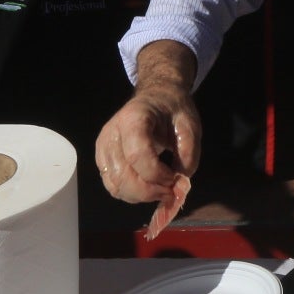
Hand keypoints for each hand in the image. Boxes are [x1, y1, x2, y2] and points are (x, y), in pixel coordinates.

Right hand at [95, 84, 200, 203]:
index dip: (157, 174)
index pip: (137, 154)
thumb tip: (180, 182)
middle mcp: (111, 134)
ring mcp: (103, 148)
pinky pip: (113, 187)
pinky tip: (150, 188)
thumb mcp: (190, 124)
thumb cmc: (173, 109)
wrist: (156, 97)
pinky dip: (132, 194)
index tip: (176, 177)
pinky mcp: (102, 160)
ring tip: (163, 189)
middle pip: (123, 176)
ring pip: (116, 186)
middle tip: (172, 192)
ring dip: (142, 196)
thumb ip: (189, 152)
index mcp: (133, 118)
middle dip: (150, 191)